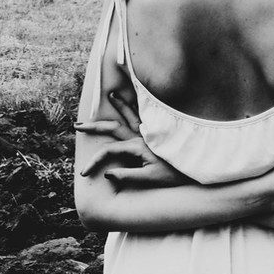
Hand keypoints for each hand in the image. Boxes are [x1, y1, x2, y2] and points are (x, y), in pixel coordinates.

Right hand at [75, 92, 189, 187]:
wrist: (196, 169)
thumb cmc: (175, 176)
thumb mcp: (150, 179)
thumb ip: (127, 176)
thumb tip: (107, 173)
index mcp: (137, 146)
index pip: (108, 151)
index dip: (93, 162)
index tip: (84, 173)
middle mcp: (142, 136)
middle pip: (113, 127)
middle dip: (94, 126)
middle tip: (77, 125)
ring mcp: (150, 133)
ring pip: (130, 115)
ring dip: (119, 106)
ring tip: (111, 95)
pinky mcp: (158, 134)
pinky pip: (144, 117)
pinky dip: (137, 109)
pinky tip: (137, 104)